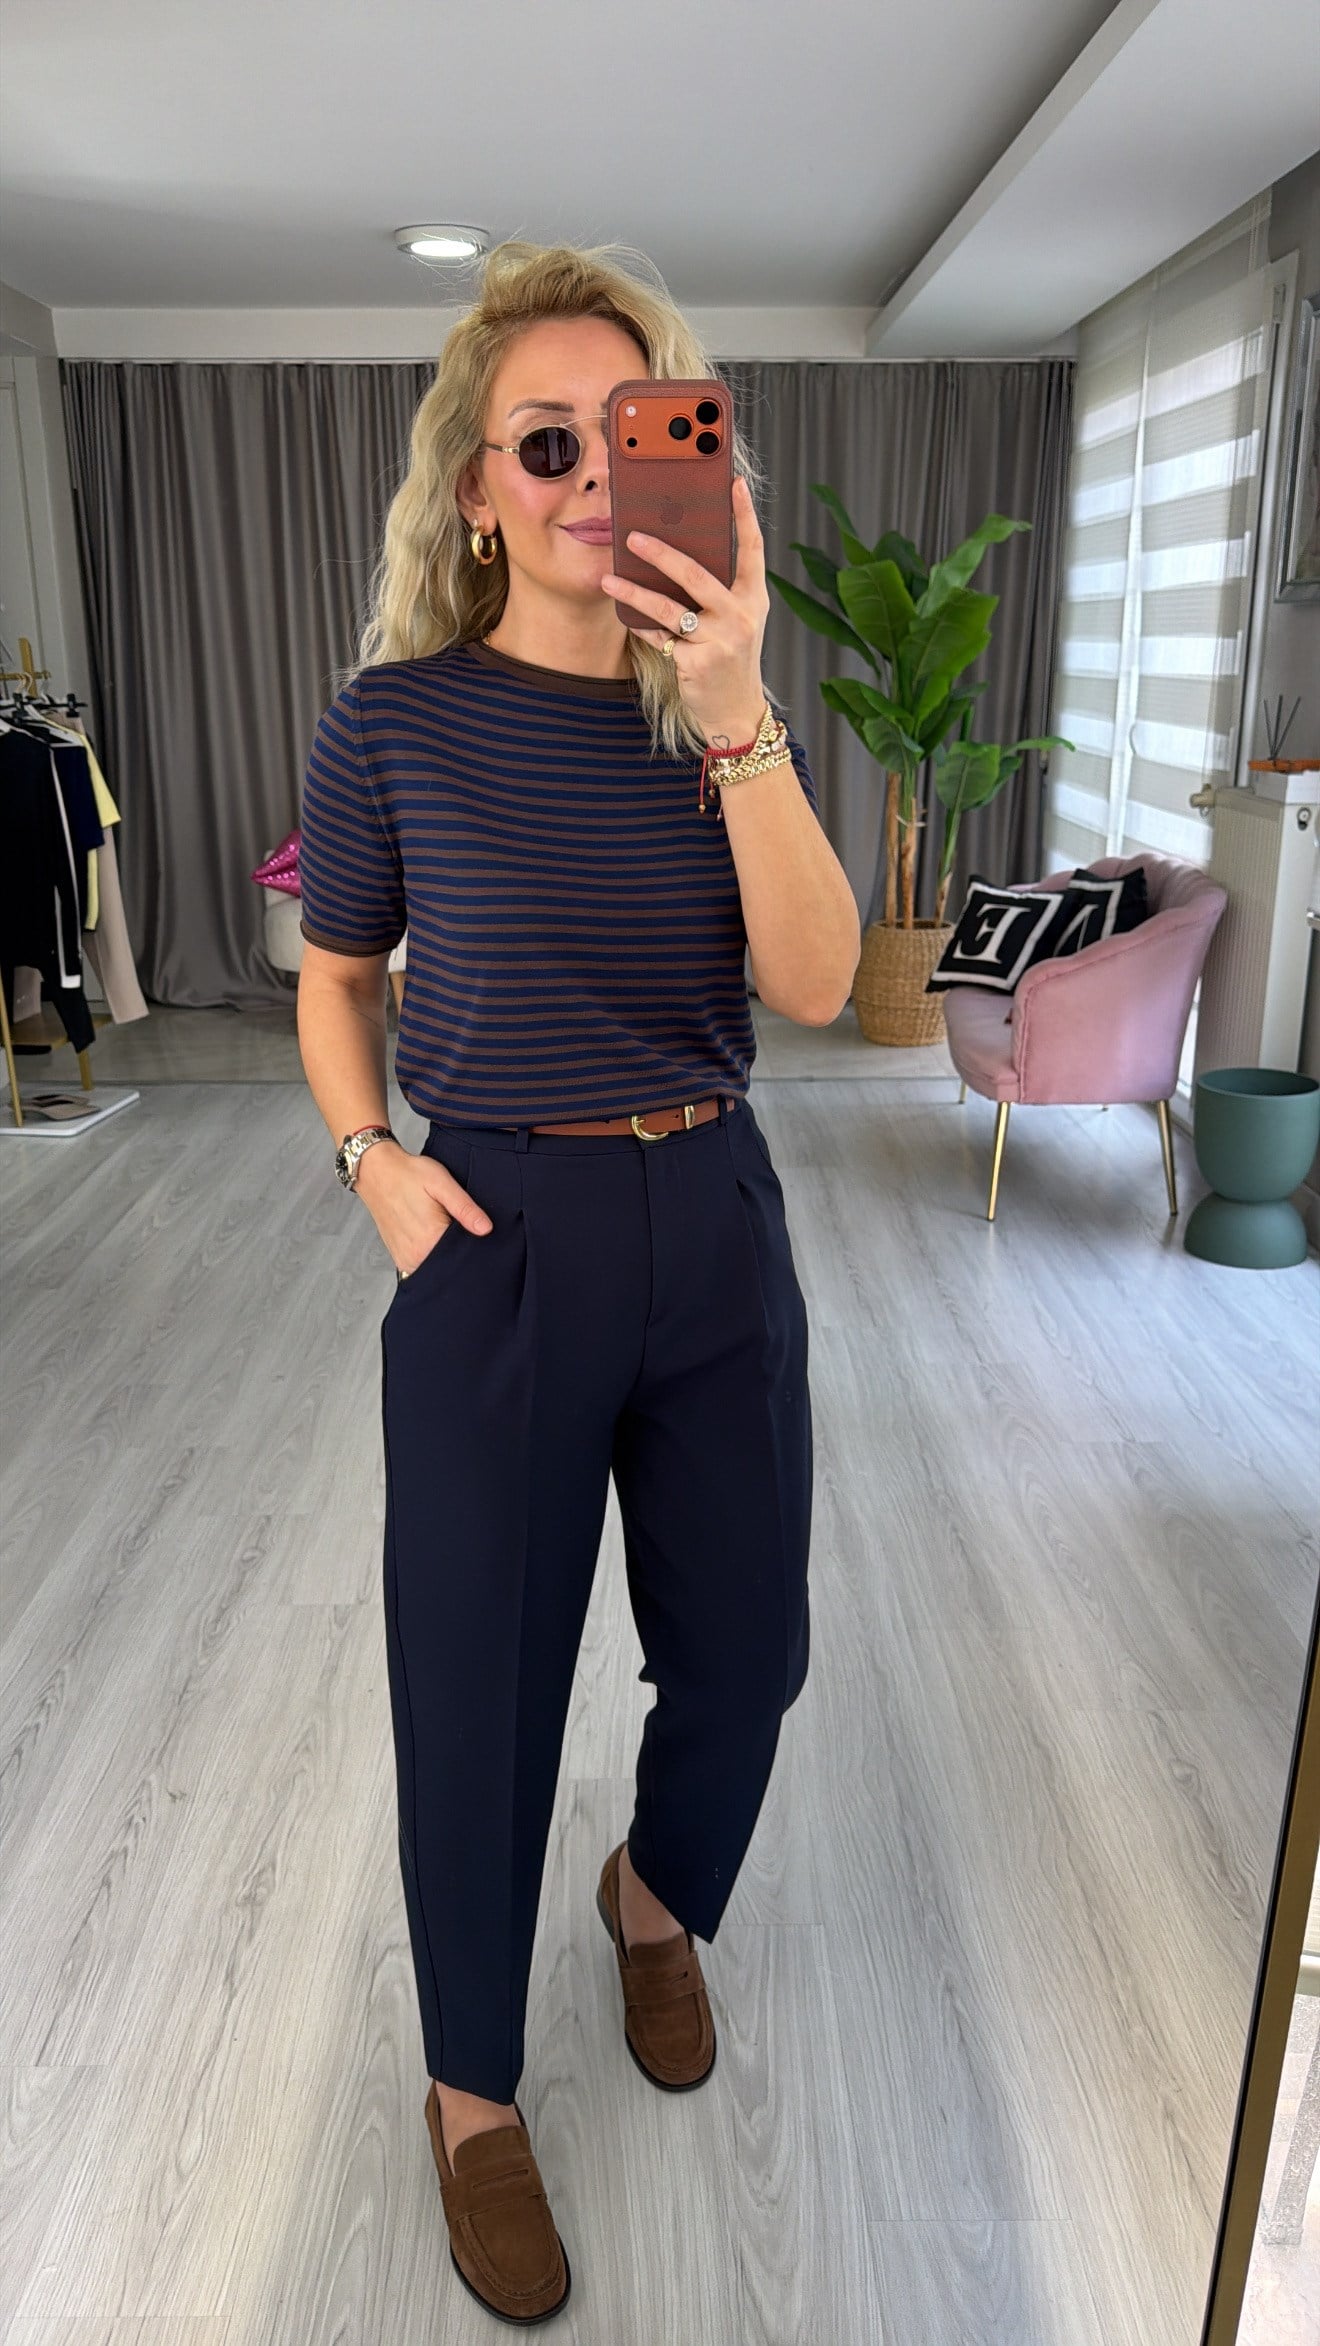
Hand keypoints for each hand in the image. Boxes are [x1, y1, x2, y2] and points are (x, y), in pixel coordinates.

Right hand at [354, 1140, 492, 1275]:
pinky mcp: (401, 1259)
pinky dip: (431, 1255)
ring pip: (437, 1266)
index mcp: (430, 1239)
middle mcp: (416, 1255)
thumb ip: (465, 1208)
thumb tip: (486, 1228)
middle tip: (450, 1221)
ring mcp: (406, 1260)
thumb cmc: (409, 1174)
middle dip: (458, 1248)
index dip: (473, 1241)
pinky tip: (430, 1235)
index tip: (470, 1227)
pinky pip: (424, 1265)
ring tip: (438, 1226)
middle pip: (451, 1263)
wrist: (377, 1172)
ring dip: (443, 1252)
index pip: (465, 1254)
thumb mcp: (442, 1183)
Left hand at [600, 473, 768, 744]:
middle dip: (661, 553)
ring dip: (634, 591)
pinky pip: (660, 637)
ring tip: (609, 578)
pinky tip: (623, 613)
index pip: (752, 549)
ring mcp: (721, 640)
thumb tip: (677, 554)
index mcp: (754, 598)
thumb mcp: (736, 620)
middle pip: (696, 574)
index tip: (734, 482)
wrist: (736, 710)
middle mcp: (742, 616)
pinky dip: (641, 626)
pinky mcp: (698, 663)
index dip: (744, 515)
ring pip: (669, 608)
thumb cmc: (730, 657)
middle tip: (632, 535)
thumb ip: (719, 590)